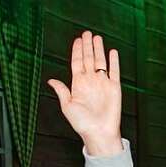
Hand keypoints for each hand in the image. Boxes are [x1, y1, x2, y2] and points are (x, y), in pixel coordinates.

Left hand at [48, 31, 122, 155]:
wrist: (99, 133)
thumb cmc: (82, 123)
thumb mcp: (67, 106)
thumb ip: (61, 91)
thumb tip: (51, 80)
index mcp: (78, 84)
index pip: (77, 62)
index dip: (77, 51)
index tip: (77, 40)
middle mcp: (91, 81)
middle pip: (88, 58)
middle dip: (87, 45)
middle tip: (87, 33)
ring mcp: (103, 84)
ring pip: (100, 62)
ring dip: (99, 49)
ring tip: (97, 37)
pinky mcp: (114, 88)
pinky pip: (114, 71)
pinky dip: (114, 61)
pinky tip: (112, 52)